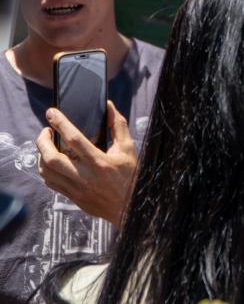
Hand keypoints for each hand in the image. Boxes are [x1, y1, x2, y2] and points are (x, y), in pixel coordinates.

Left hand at [36, 101, 137, 226]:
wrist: (131, 207)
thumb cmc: (130, 176)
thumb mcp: (128, 149)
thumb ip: (118, 126)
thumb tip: (109, 106)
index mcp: (99, 162)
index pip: (74, 139)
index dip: (60, 123)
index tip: (51, 113)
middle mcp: (85, 176)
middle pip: (51, 158)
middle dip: (42, 141)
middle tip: (46, 131)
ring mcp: (77, 188)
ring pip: (47, 172)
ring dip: (42, 156)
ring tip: (47, 146)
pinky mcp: (73, 197)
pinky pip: (51, 183)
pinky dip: (47, 171)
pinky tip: (52, 163)